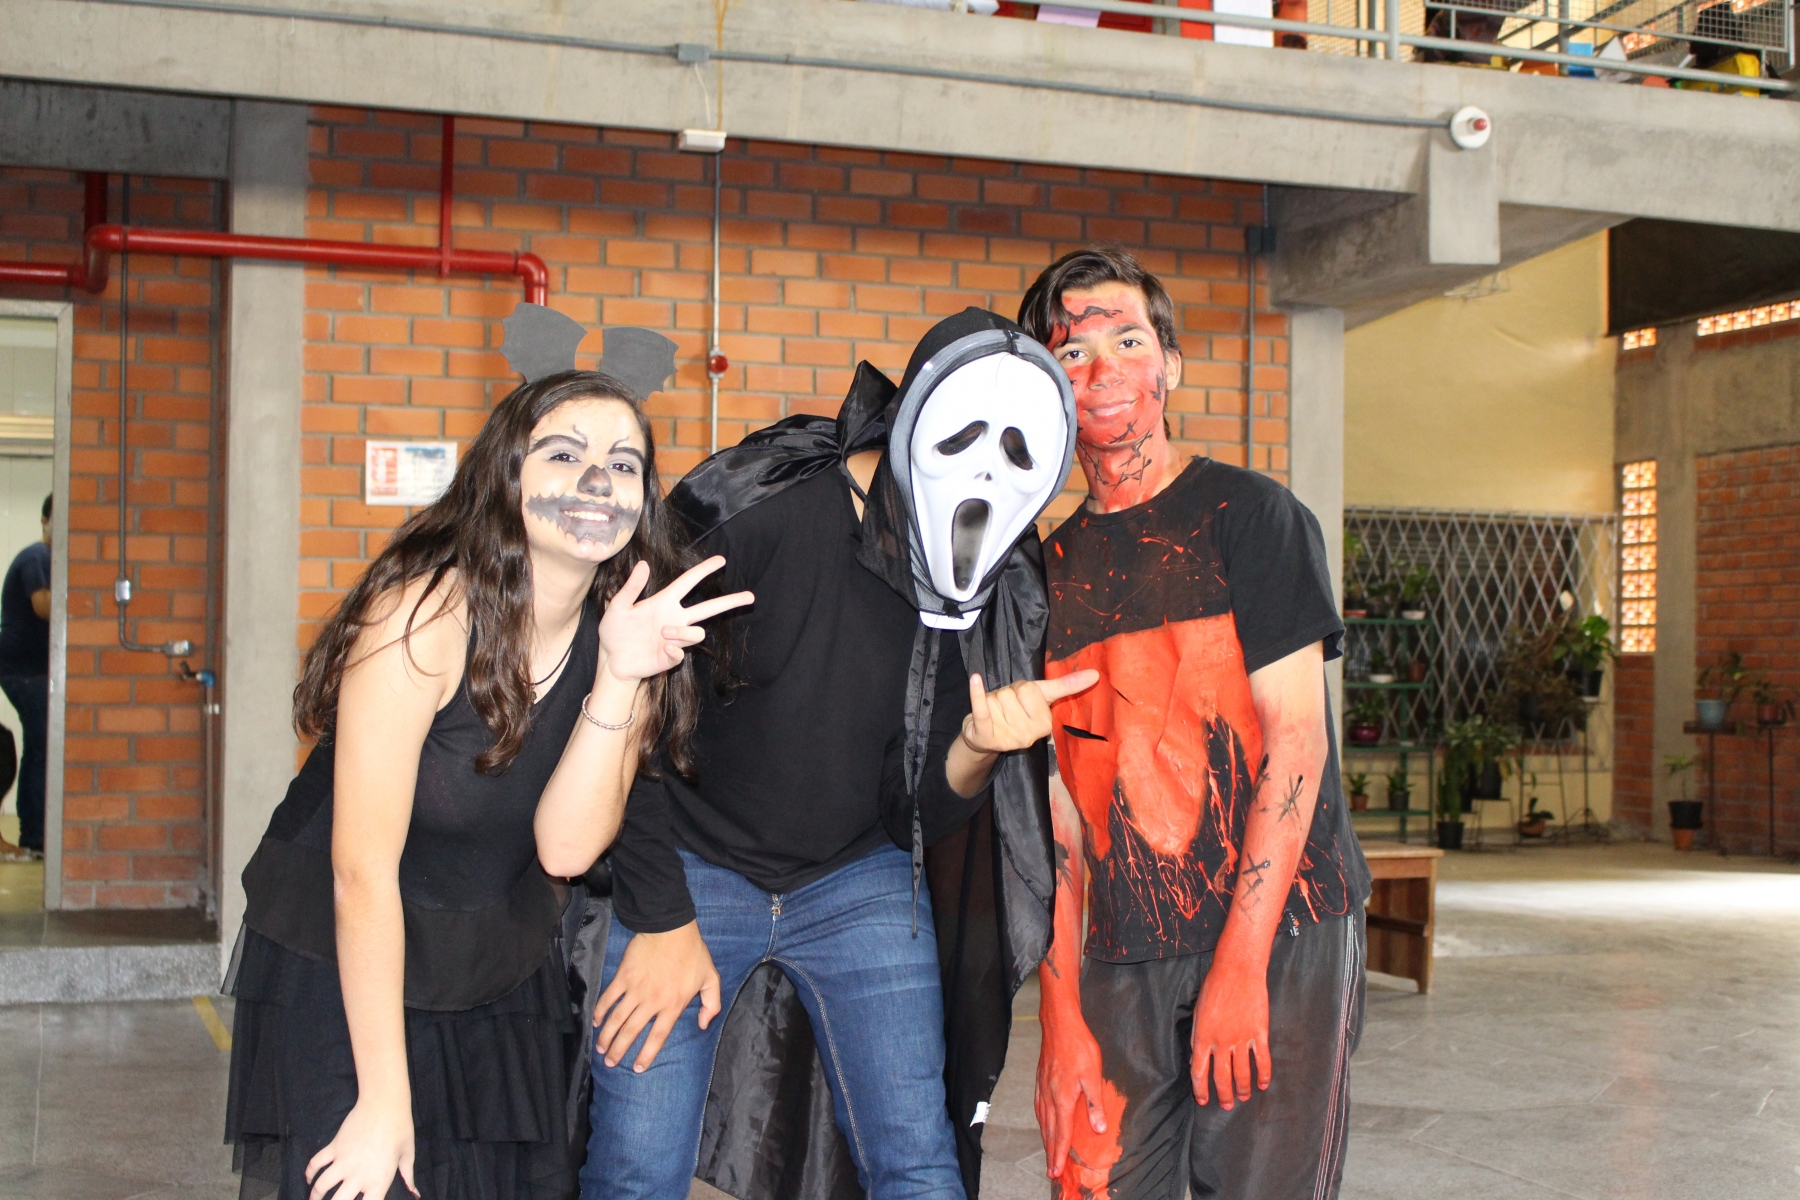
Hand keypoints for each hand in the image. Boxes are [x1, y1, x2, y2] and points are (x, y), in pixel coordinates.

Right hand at [305, 1098, 415, 1199]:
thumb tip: (415, 1193)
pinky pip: (316, 1163)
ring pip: (321, 1186)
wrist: (385, 1104)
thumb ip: (408, 1176)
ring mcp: (343, 1162)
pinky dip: (309, 1172)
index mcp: (378, 1181)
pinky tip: (308, 1178)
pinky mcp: (334, 1147)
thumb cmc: (400, 1129)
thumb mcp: (407, 1154)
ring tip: (313, 1199)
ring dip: (314, 1195)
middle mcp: (358, 1176)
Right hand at [593, 920, 721, 1071]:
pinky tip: (595, 1021)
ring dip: (606, 1036)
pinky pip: (608, 998)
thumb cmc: (692, 953)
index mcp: (673, 1005)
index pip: (657, 1037)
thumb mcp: (710, 978)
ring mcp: (635, 990)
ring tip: (600, 1049)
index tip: (637, 1068)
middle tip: (610, 1063)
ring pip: (616, 1019)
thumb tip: (703, 1025)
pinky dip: (600, 1011)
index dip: (646, 1055)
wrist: (671, 929)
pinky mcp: (623, 977)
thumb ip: (711, 1004)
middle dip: (619, 1051)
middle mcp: (652, 1002)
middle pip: (631, 1032)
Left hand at [599, 557, 752, 683]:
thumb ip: (631, 587)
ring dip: (684, 631)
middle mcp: (674, 618)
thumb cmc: (614, 631)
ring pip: (698, 632)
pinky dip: (675, 649)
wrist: (612, 659)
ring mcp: (675, 638)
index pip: (688, 583)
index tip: (721, 560)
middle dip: (730, 602)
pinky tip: (663, 648)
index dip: (704, 570)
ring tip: (664, 632)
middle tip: (750, 596)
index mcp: (663, 602)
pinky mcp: (671, 657)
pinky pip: (682, 651)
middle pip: (709, 608)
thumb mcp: (617, 606)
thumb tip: (644, 564)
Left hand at [961, 670, 1099, 756]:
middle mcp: (1027, 736)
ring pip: (996, 698)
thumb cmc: (1014, 712)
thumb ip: (1066, 686)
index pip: (1030, 689)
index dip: (1021, 689)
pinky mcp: (984, 735)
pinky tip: (975, 679)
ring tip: (995, 713)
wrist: (983, 735)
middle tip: (1006, 708)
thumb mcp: (1041, 698)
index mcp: (1045, 726)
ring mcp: (1006, 737)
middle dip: (1006, 695)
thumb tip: (1095, 674)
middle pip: (1012, 692)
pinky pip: (982, 708)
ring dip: (991, 700)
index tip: (1021, 701)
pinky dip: (977, 693)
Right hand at [1036, 1006, 1108, 1179]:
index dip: (1059, 1153)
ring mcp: (1042, 1088)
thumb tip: (1098, 1129)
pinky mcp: (1040, 1079)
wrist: (1059, 1024)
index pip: (1060, 1133)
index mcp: (1062, 1098)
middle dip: (1050, 1152)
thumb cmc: (1078, 1046)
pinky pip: (1039, 1107)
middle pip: (1048, 1130)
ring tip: (1048, 1152)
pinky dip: (1041, 1121)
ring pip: (1042, 1120)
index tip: (1056, 1170)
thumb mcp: (1093, 1075)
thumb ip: (1095, 1104)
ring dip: (1045, 1139)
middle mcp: (1048, 1096)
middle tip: (1051, 1171)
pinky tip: (1043, 1122)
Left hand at [1190, 953, 1270, 1109]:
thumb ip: (1198, 1037)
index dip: (1201, 1089)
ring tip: (1244, 1097)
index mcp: (1203, 1037)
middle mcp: (1221, 1042)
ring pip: (1242, 1073)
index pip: (1199, 1072)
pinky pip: (1262, 1060)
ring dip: (1243, 1089)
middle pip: (1222, 1077)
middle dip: (1223, 1095)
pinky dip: (1264, 1075)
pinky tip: (1263, 1085)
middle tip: (1226, 1105)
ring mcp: (1241, 1039)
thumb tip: (1196, 1058)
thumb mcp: (1198, 1012)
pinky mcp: (1259, 1033)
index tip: (1203, 1100)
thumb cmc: (1214, 987)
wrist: (1237, 971)